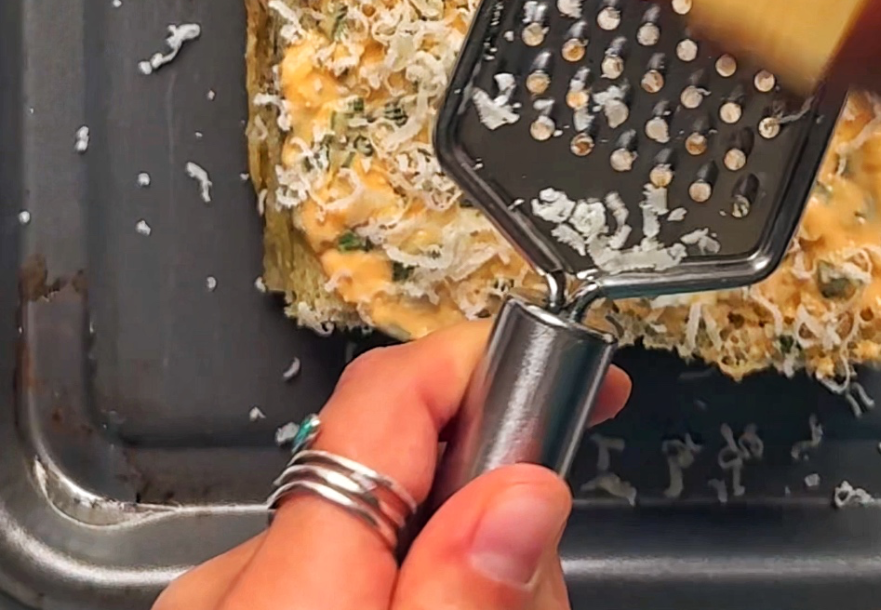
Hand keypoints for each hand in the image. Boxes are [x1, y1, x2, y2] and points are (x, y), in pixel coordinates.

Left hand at [156, 322, 628, 609]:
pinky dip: (407, 589)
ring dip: (456, 560)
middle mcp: (231, 579)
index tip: (586, 382)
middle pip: (399, 465)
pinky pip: (345, 571)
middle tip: (541, 589)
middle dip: (492, 500)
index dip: (492, 363)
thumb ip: (468, 599)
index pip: (386, 397)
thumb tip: (526, 487)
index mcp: (276, 587)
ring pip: (379, 526)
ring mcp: (226, 604)